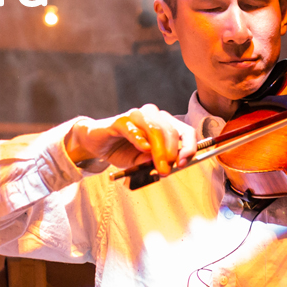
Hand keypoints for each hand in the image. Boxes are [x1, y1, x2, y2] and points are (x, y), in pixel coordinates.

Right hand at [64, 104, 196, 175]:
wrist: (97, 144)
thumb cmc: (122, 150)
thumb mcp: (142, 162)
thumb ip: (154, 163)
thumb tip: (167, 166)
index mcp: (165, 125)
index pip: (185, 131)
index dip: (189, 147)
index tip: (184, 163)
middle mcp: (154, 116)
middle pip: (172, 130)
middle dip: (171, 153)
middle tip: (166, 171)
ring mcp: (137, 115)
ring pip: (156, 128)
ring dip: (159, 150)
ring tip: (158, 166)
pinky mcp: (120, 120)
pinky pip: (133, 127)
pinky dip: (140, 138)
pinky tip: (144, 148)